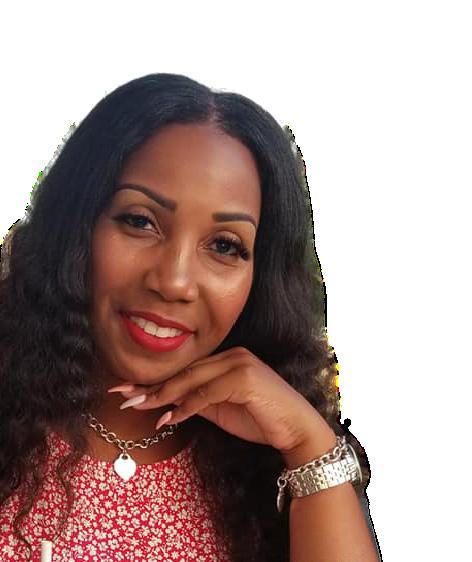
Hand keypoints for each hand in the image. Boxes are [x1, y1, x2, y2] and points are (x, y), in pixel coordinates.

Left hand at [108, 346, 335, 455]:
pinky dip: (186, 407)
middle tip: (122, 395)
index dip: (157, 379)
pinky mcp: (244, 378)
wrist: (296, 429)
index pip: (186, 369)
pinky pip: (206, 393)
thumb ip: (199, 401)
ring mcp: (239, 363)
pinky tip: (168, 418)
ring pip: (192, 379)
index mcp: (227, 359)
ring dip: (162, 395)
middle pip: (185, 371)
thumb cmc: (262, 419)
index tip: (129, 388)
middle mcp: (232, 355)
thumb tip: (170, 403)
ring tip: (136, 405)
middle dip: (151, 385)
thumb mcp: (223, 409)